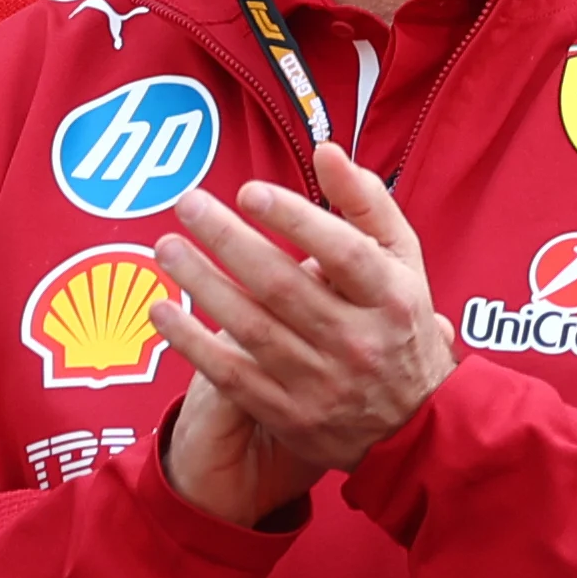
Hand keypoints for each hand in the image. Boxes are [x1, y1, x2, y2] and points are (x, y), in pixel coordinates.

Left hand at [151, 143, 454, 499]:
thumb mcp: (403, 261)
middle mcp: (358, 342)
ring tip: (167, 248)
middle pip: (285, 287)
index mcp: (391, 298)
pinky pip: (232, 376)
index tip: (250, 191)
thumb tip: (326, 152)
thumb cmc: (399, 323)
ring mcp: (323, 383)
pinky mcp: (290, 414)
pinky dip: (193, 343)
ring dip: (203, 284)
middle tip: (188, 204)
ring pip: (253, 329)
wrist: (415, 425)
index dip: (295, 220)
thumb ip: (366, 203)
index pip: (343, 253)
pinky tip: (162, 311)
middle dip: (230, 241)